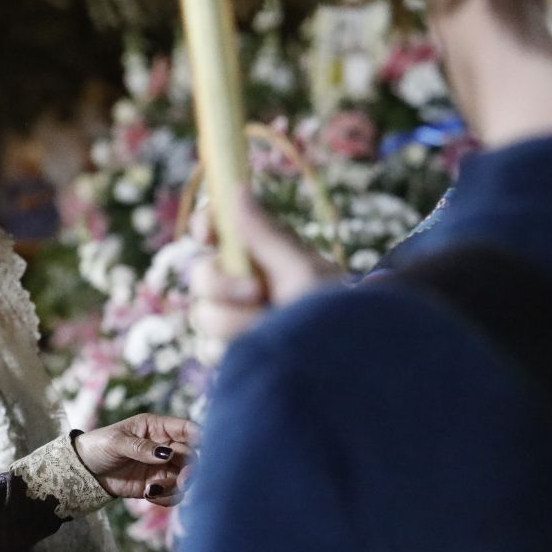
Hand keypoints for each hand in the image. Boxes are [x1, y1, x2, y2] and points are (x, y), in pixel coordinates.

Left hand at [74, 414, 197, 505]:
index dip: (202, 438)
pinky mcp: (157, 485)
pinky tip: (149, 495)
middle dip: (191, 470)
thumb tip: (167, 454)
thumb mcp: (116, 442)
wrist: (84, 470)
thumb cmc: (99, 446)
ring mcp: (163, 468)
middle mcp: (166, 447)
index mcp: (158, 428)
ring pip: (186, 478)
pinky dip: (167, 498)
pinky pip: (173, 494)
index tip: (203, 449)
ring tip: (155, 490)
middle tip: (182, 481)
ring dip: (178, 487)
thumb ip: (141, 448)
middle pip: (193, 457)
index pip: (188, 430)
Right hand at [189, 189, 339, 353]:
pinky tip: (259, 350)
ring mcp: (236, 318)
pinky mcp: (234, 351)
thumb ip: (265, 236)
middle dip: (222, 287)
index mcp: (261, 254)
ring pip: (204, 314)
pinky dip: (230, 351)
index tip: (208, 234)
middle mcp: (244, 282)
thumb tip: (237, 189)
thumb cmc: (337, 311)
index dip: (205, 226)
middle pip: (201, 276)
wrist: (351, 361)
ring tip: (271, 328)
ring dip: (234, 323)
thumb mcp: (302, 271)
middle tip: (256, 293)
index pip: (216, 228)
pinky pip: (209, 349)